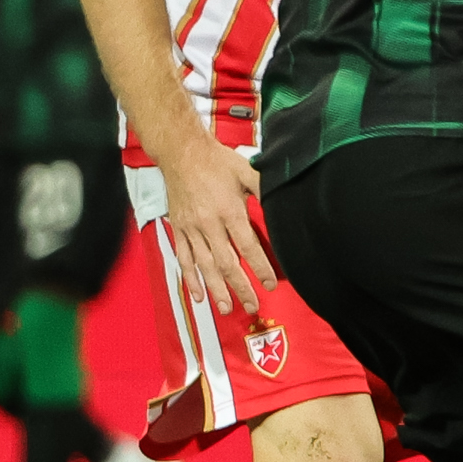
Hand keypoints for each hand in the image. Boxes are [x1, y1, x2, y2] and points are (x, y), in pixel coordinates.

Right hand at [158, 134, 277, 316]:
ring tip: (227, 308)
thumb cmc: (218, 161)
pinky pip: (183, 258)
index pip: (248, 247)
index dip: (260, 268)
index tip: (271, 284)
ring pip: (205, 265)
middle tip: (253, 306)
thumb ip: (265, 189)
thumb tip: (284, 204)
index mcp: (229, 211)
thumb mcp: (247, 171)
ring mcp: (191, 229)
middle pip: (227, 263)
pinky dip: (190, 278)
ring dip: (216, 289)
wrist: (181, 153)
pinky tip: (197, 294)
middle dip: (240, 287)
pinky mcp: (178, 229)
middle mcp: (209, 224)